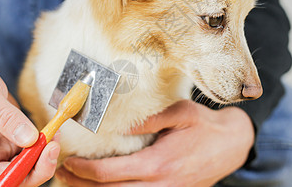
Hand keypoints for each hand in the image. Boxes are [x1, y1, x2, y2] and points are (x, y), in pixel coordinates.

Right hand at [0, 58, 59, 185]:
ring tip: (55, 138)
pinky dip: (46, 146)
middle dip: (35, 171)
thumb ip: (5, 116)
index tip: (7, 184)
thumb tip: (29, 139)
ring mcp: (1, 151)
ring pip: (26, 170)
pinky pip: (33, 153)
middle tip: (51, 149)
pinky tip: (53, 133)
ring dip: (45, 159)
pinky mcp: (14, 143)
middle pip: (11, 180)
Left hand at [56, 99, 254, 185]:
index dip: (85, 170)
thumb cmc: (204, 126)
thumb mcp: (180, 113)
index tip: (68, 161)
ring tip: (75, 184)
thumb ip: (149, 119)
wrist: (231, 146)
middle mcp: (159, 184)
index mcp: (158, 163)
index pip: (111, 172)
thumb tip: (119, 126)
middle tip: (60, 175)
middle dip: (81, 185)